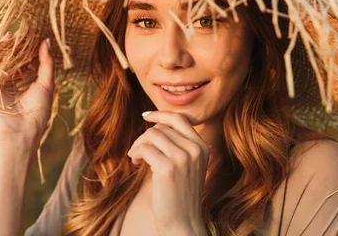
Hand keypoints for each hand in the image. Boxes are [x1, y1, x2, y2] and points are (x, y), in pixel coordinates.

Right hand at [0, 31, 53, 149]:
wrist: (21, 132)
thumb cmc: (38, 111)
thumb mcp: (46, 84)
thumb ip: (46, 62)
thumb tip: (46, 41)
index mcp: (26, 82)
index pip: (26, 61)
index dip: (29, 48)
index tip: (33, 35)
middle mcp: (12, 82)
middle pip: (12, 59)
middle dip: (16, 46)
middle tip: (20, 31)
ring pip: (0, 62)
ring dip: (3, 48)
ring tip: (9, 35)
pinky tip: (0, 46)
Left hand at [127, 111, 208, 235]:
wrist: (183, 223)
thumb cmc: (180, 195)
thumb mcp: (187, 165)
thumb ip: (179, 145)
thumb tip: (157, 123)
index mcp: (202, 147)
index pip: (180, 118)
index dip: (161, 114)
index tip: (146, 116)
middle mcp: (195, 149)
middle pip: (162, 127)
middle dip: (145, 136)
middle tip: (137, 150)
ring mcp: (183, 158)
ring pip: (152, 135)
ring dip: (138, 144)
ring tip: (135, 158)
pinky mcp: (168, 168)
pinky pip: (145, 148)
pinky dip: (135, 153)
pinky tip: (135, 163)